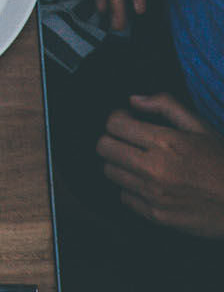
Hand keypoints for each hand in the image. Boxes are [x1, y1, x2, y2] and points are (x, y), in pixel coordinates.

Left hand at [98, 93, 223, 234]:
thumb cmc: (221, 162)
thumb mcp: (199, 126)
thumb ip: (165, 105)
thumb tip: (134, 100)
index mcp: (164, 141)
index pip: (114, 124)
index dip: (118, 118)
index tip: (129, 121)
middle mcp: (154, 168)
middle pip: (104, 147)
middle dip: (113, 139)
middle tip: (129, 140)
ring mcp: (154, 195)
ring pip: (110, 172)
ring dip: (120, 163)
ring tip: (139, 161)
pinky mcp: (157, 217)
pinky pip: (124, 197)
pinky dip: (131, 188)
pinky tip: (147, 183)